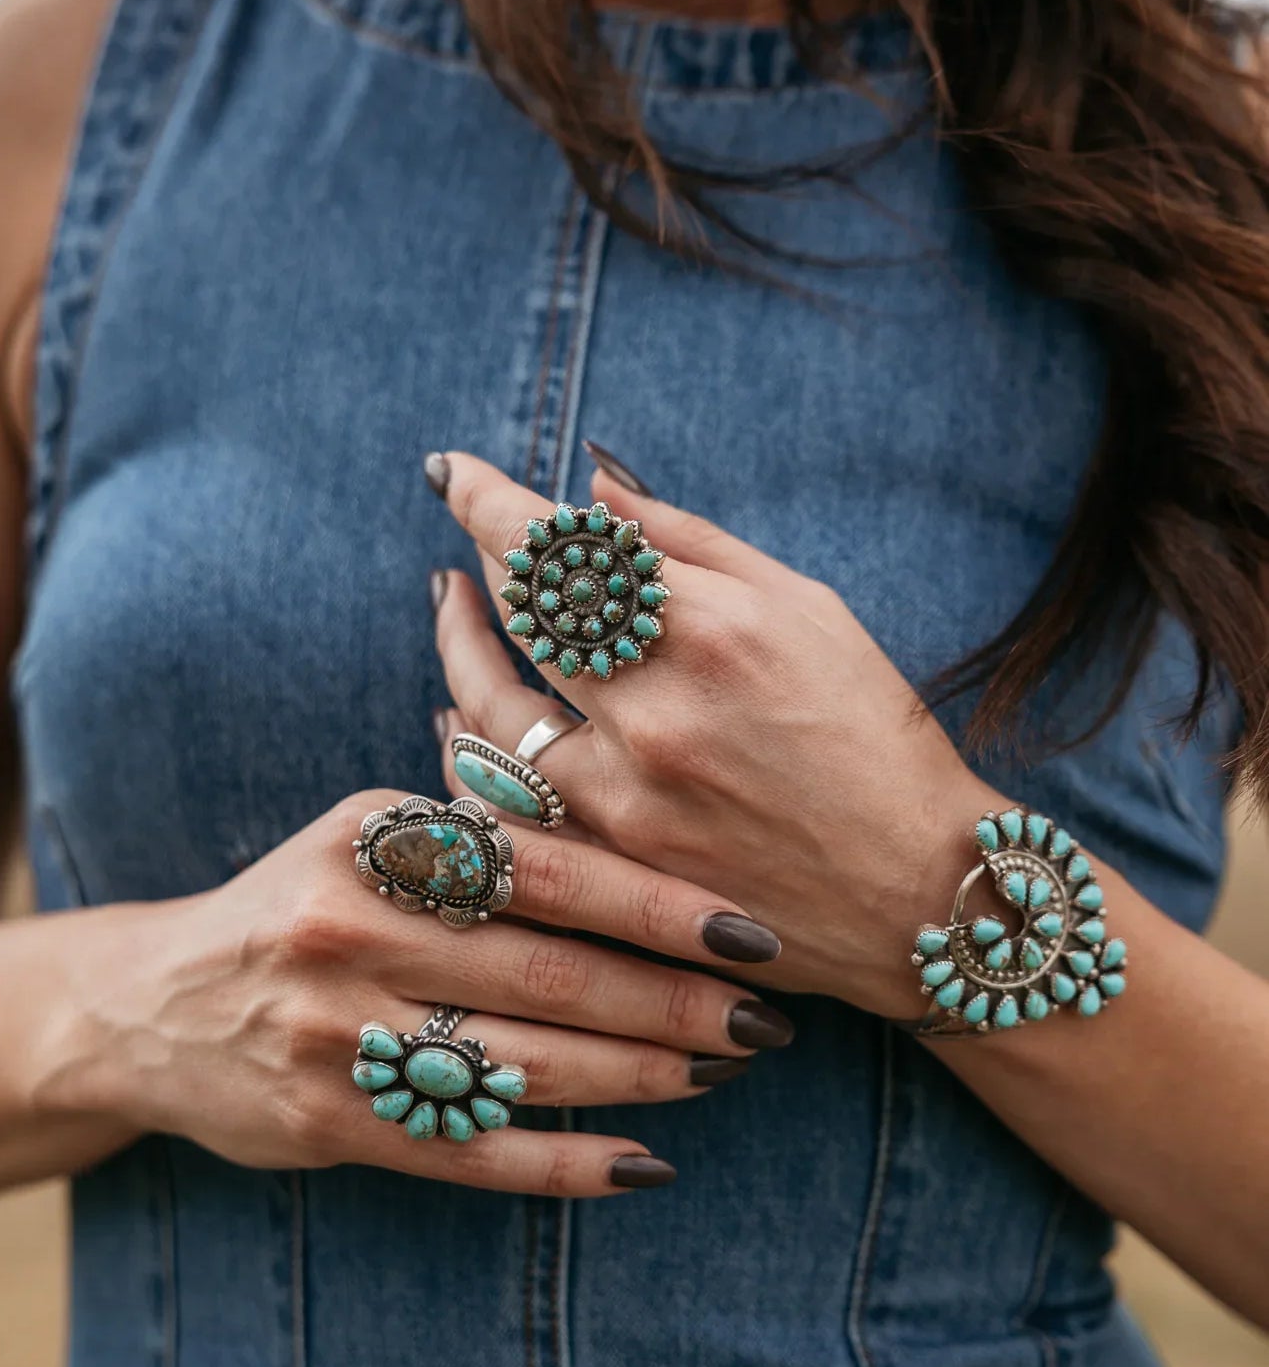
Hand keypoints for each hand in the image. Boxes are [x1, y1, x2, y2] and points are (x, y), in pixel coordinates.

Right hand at [30, 789, 793, 1196]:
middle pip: (552, 975)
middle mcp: (352, 933)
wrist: (154, 1004)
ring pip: (524, 1067)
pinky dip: (562, 1164)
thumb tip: (632, 825)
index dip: (660, 906)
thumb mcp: (366, 835)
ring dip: (639, 1078)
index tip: (753, 932)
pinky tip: (640, 1164)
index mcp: (373, 842)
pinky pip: (471, 1152)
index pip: (548, 872)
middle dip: (674, 1003)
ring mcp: (339, 1037)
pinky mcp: (333, 1125)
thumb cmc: (301, 903)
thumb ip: (477, 832)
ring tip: (720, 1073)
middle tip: (767, 1020)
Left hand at [430, 451, 1001, 1019]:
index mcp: (715, 629)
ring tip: (452, 606)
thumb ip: (694, 544)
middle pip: (521, 611)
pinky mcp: (613, 863)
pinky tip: (460, 711)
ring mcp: (627, 795)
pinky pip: (502, 796)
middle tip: (471, 531)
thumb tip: (595, 487)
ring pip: (487, 704)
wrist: (914, 892)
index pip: (563, 545)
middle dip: (483, 556)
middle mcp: (658, 711)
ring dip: (457, 643)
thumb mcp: (809, 610)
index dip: (491, 501)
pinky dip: (470, 741)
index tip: (456, 474)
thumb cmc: (874, 736)